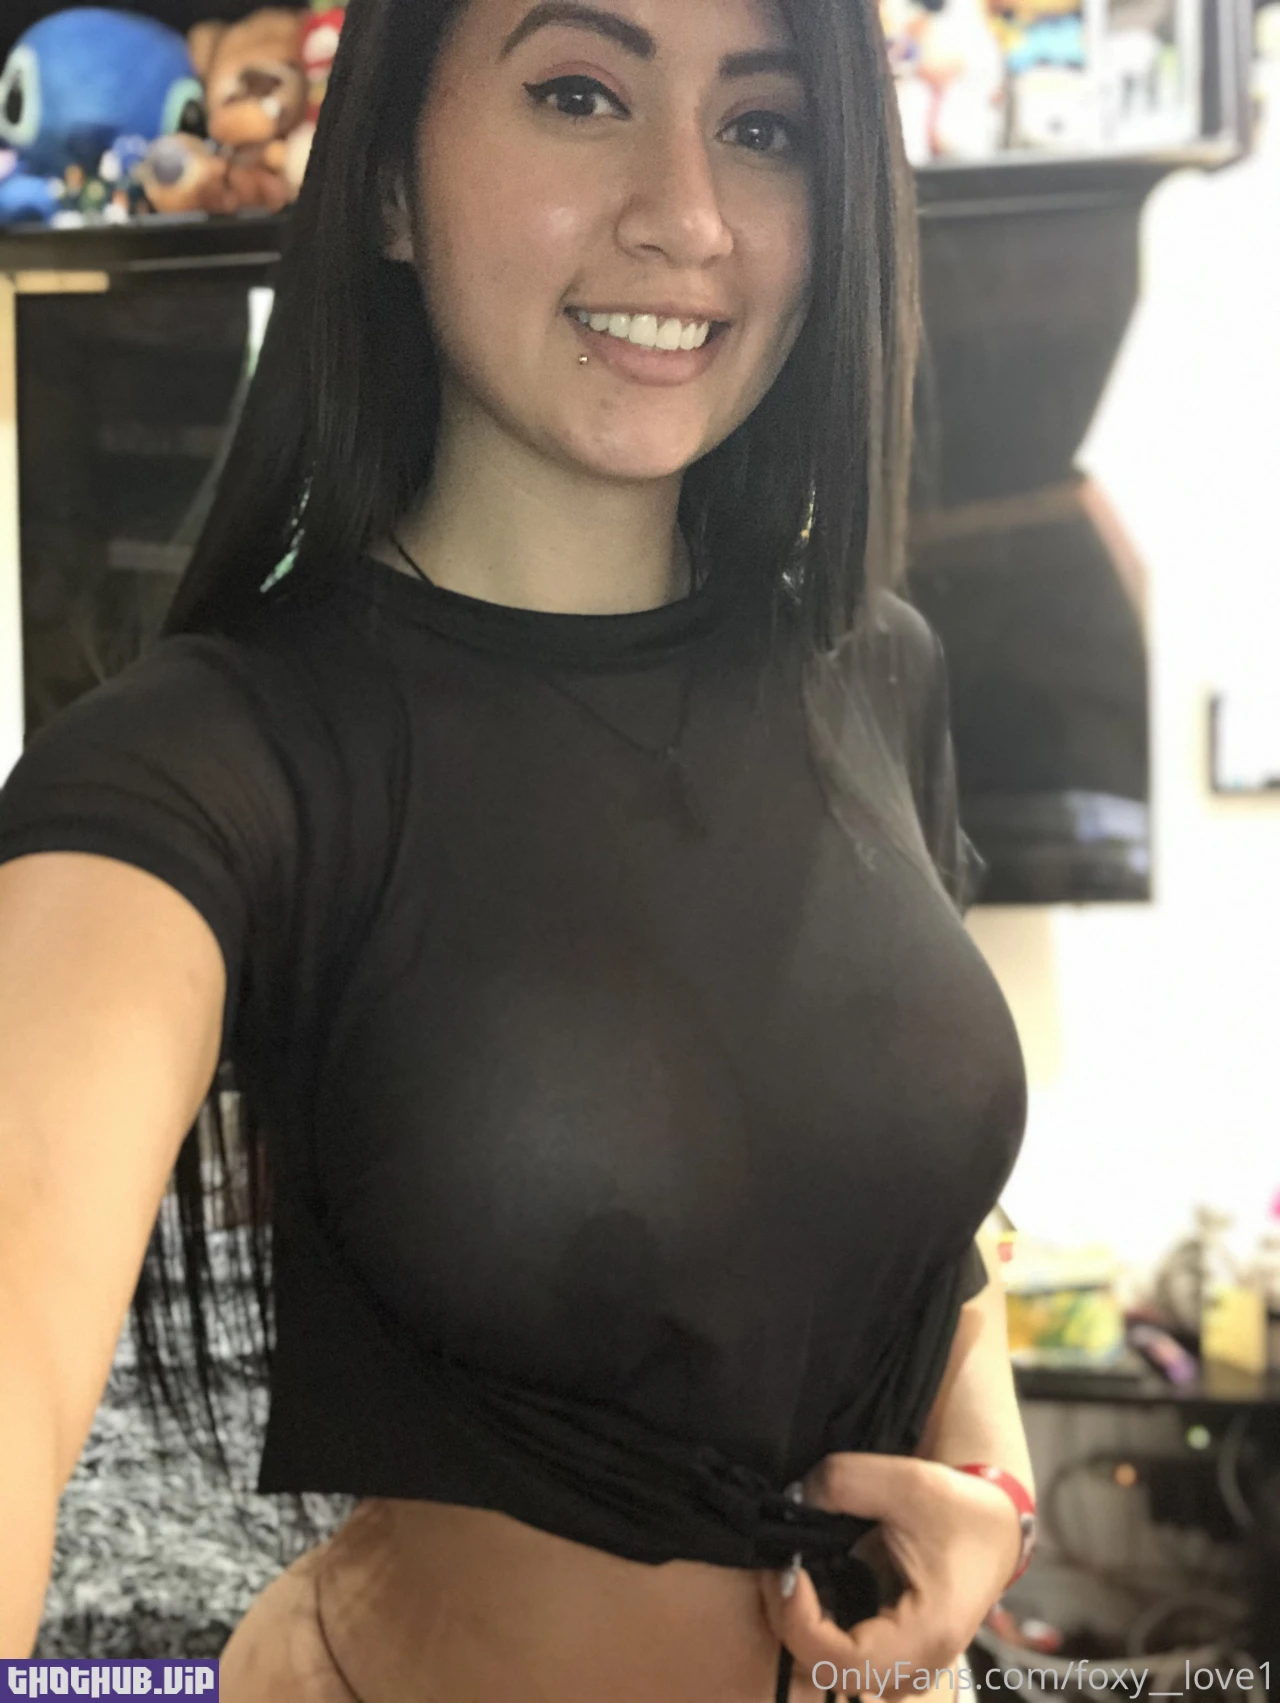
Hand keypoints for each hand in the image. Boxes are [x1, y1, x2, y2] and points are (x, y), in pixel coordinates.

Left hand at [757, 1453, 1020, 1700]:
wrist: (996, 1526)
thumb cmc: (959, 1510)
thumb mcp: (904, 1480)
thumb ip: (842, 1483)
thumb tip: (793, 1498)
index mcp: (929, 1634)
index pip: (846, 1661)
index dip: (801, 1622)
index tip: (787, 1571)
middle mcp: (919, 1666)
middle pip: (833, 1673)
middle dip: (791, 1621)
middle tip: (777, 1566)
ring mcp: (907, 1667)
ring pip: (834, 1671)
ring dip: (801, 1626)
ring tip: (790, 1571)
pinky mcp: (895, 1656)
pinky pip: (844, 1657)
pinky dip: (817, 1625)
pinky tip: (810, 1582)